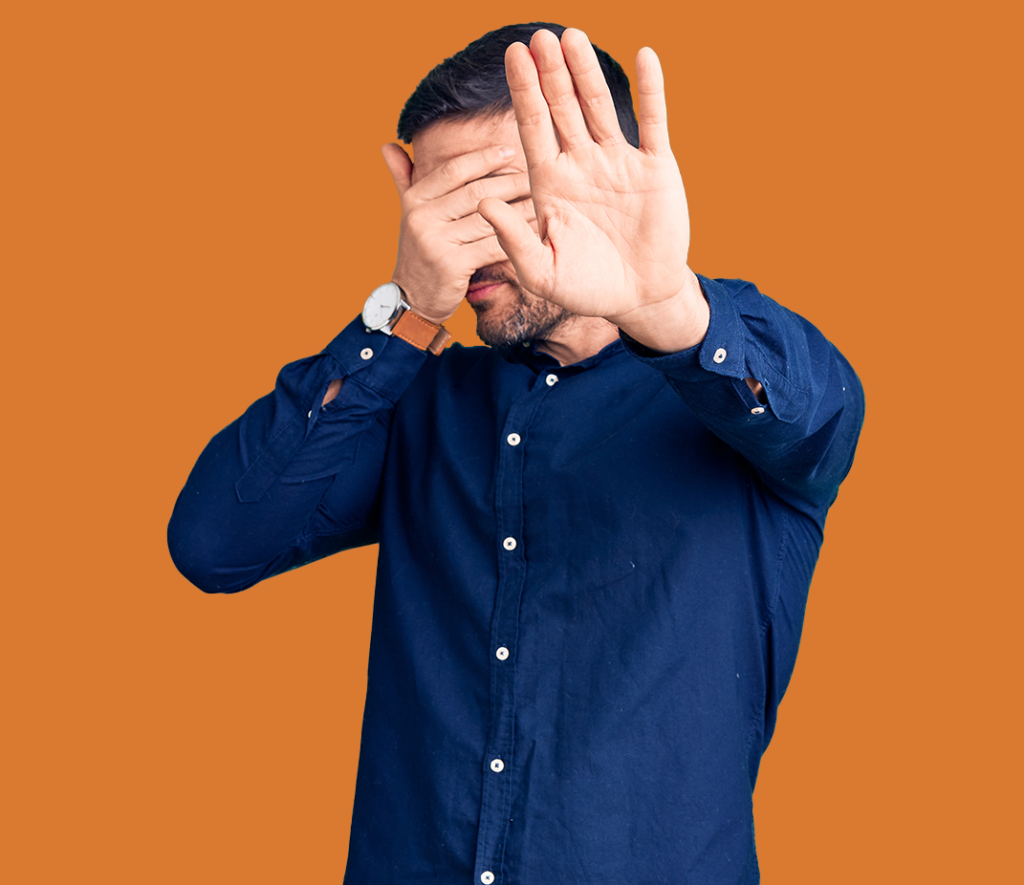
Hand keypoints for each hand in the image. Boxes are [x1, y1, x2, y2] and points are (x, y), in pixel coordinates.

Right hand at [383, 143, 535, 324]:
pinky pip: (491, 245)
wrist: (412, 298)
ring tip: (539, 201)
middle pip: (475, 193)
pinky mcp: (452, 265)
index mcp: (414, 200)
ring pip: (487, 219)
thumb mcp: (407, 214)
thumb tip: (387, 145)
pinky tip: (531, 232)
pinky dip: (514, 238)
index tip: (509, 151)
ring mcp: (435, 242)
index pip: (453, 171)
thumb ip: (403, 179)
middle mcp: (421, 218)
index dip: (483, 159)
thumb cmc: (419, 252)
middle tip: (534, 177)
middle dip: (509, 183)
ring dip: (518, 210)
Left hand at [478, 29, 708, 350]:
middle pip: (562, 108)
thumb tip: (483, 203)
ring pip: (600, 107)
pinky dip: (652, 91)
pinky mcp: (656, 168)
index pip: (533, 128)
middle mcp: (582, 165)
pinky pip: (653, 122)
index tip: (513, 57)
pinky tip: (645, 57)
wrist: (639, 299)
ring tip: (573, 36)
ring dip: (587, 73)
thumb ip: (513, 239)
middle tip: (539, 37)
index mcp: (551, 183)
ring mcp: (619, 163)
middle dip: (550, 73)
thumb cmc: (586, 288)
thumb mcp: (542, 272)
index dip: (524, 92)